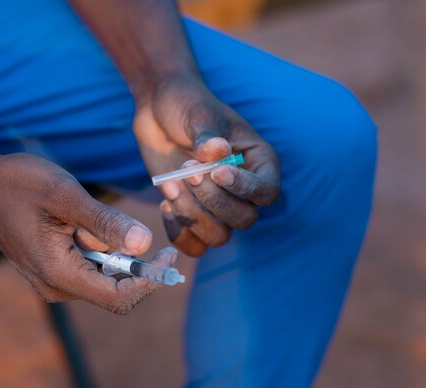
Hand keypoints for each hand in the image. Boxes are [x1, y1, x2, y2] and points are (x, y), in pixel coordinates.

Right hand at [0, 153, 175, 314]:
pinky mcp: (51, 268)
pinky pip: (87, 265)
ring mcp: (51, 280)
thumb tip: (145, 243)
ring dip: (112, 249)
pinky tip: (79, 218)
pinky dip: (99, 246)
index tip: (169, 253)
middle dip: (134, 262)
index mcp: (59, 274)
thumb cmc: (17, 184)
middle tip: (138, 224)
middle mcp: (55, 287)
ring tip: (90, 212)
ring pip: (101, 275)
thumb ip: (105, 222)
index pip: (119, 297)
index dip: (150, 280)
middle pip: (113, 289)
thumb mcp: (65, 196)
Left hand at [133, 75, 280, 255]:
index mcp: (258, 162)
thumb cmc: (186, 105)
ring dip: (192, 216)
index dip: (245, 189)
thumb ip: (207, 135)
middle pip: (243, 219)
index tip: (216, 171)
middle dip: (212, 200)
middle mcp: (243, 190)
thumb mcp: (198, 114)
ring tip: (170, 185)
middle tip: (186, 171)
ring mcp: (217, 206)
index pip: (267, 191)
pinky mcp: (193, 215)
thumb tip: (217, 152)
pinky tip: (165, 206)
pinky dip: (179, 234)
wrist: (158, 110)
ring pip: (219, 236)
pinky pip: (195, 245)